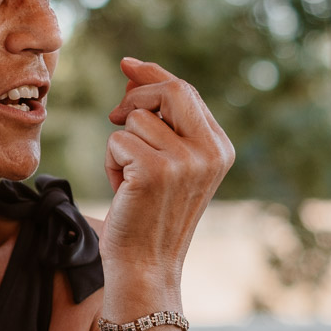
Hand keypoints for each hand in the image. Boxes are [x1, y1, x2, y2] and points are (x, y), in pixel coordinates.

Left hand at [101, 57, 233, 280]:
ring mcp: (186, 161)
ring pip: (135, 118)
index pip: (186, 91)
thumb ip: (160, 120)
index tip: (127, 65)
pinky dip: (110, 161)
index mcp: (220, 147)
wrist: (146, 265)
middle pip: (170, 89)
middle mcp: (211, 151)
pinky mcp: (155, 170)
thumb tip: (132, 71)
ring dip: (119, 144)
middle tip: (115, 117)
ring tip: (129, 178)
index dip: (153, 75)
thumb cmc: (148, 213)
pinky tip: (122, 189)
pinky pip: (117, 139)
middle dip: (135, 96)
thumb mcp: (166, 162)